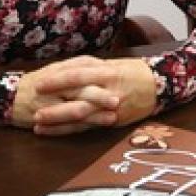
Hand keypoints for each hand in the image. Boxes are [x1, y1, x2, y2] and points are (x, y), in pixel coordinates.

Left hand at [12, 55, 157, 135]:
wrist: (160, 85)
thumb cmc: (132, 72)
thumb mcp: (111, 63)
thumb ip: (89, 67)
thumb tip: (61, 69)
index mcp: (107, 71)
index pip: (78, 75)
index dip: (57, 80)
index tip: (39, 85)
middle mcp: (108, 90)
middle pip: (78, 100)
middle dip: (55, 107)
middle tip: (34, 110)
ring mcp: (111, 108)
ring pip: (82, 117)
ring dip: (58, 122)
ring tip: (38, 125)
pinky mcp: (114, 121)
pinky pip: (89, 127)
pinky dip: (70, 130)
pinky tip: (55, 132)